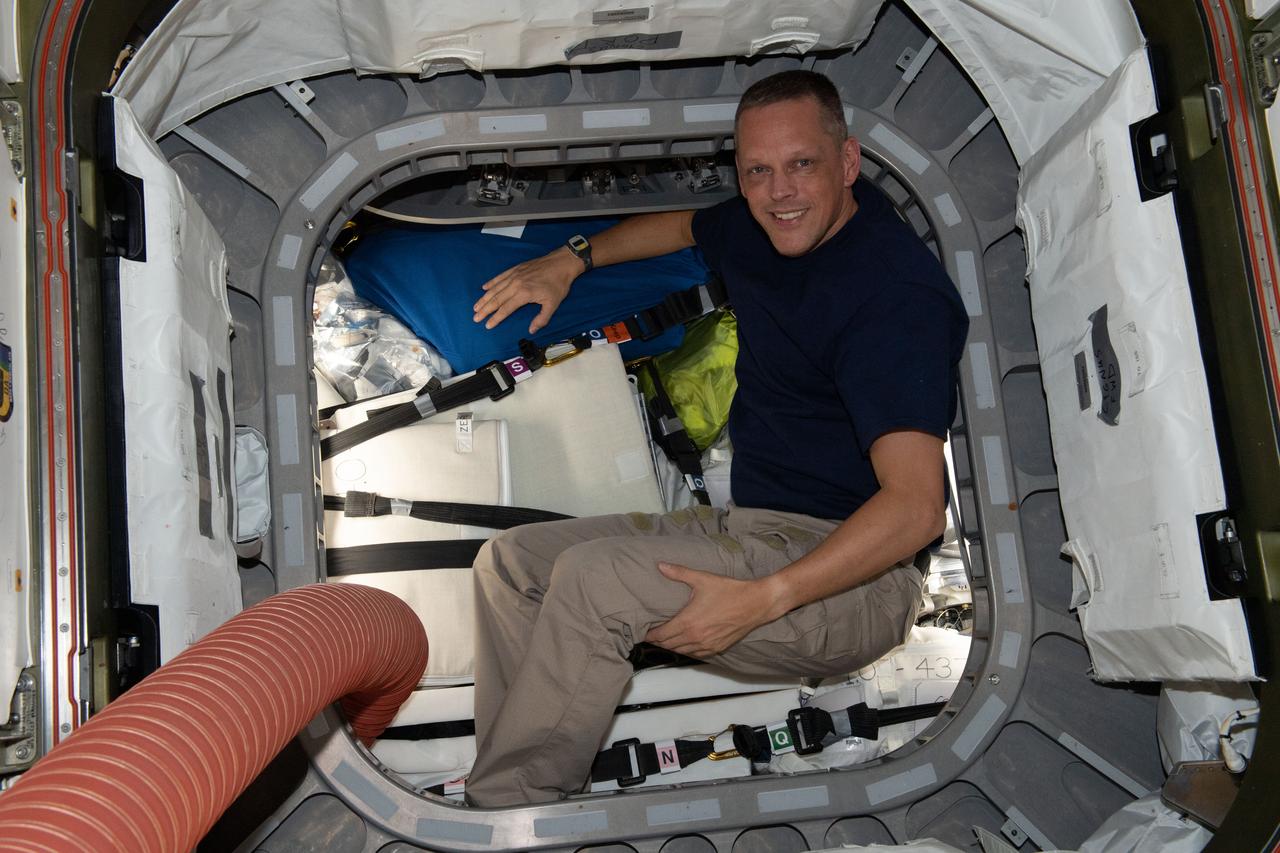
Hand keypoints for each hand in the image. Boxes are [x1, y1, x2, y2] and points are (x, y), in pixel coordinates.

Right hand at [472, 248, 581, 333]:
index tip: (487, 325)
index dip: (495, 318)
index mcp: (523, 294)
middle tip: (475, 318)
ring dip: (484, 298)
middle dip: (485, 310)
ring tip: (476, 307)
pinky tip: (484, 288)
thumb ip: (541, 319)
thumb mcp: (553, 304)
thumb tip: (531, 330)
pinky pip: (500, 277)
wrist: (561, 263)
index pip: (505, 309)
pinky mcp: (515, 269)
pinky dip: (491, 283)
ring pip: (495, 288)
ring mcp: (514, 275)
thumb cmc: (558, 284)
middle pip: (496, 299)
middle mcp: (515, 284)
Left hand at [644, 562, 776, 657]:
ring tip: (666, 639)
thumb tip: (660, 565)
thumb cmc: (729, 591)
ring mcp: (706, 645)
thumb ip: (679, 573)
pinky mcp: (717, 648)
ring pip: (681, 652)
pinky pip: (696, 654)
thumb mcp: (702, 579)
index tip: (644, 632)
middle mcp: (695, 638)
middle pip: (669, 645)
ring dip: (672, 647)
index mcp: (687, 623)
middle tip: (652, 635)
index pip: (661, 635)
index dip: (650, 635)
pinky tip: (685, 644)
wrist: (756, 604)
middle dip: (659, 641)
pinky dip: (687, 650)